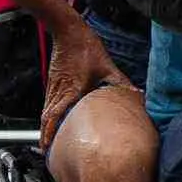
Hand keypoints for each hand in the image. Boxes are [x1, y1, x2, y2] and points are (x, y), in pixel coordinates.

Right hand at [40, 26, 130, 144]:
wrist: (68, 30)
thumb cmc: (85, 46)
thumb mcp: (107, 66)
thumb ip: (120, 83)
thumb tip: (136, 93)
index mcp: (71, 90)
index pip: (55, 116)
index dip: (49, 132)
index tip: (48, 146)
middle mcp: (59, 90)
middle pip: (46, 117)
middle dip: (44, 135)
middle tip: (46, 150)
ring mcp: (54, 86)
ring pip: (46, 110)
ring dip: (45, 125)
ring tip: (47, 139)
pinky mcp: (53, 81)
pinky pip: (48, 102)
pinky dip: (47, 114)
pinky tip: (52, 119)